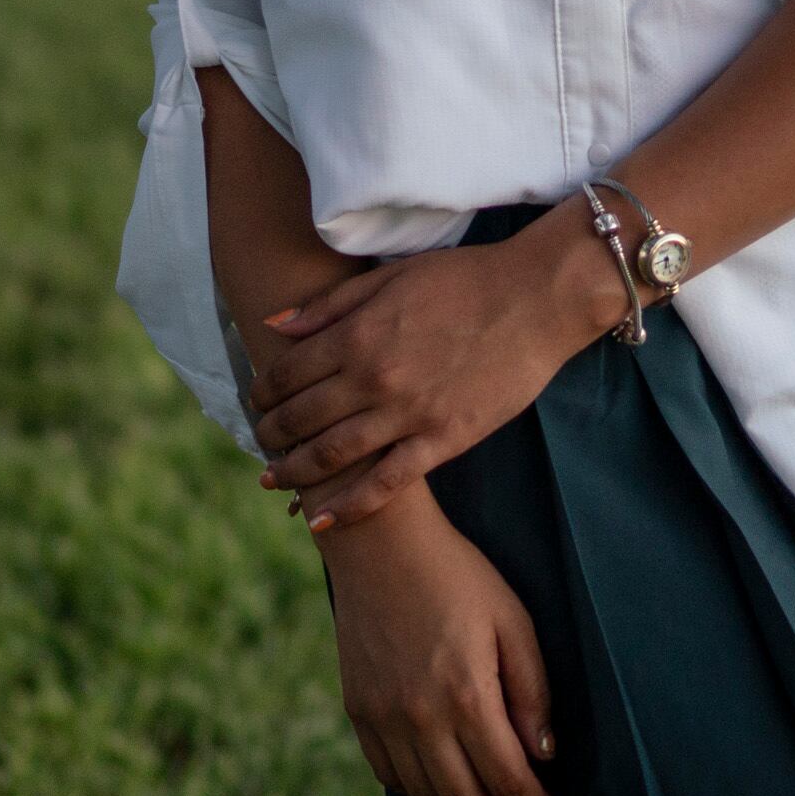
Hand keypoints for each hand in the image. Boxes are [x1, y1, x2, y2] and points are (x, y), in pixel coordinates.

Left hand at [250, 209, 613, 532]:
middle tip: (261, 444)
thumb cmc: (466, 278)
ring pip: (334, 455)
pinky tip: (320, 519)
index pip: (287, 374)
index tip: (257, 402)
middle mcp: (374, 377)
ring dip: (295, 473)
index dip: (262, 393)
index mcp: (358, 334)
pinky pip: (387, 483)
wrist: (537, 298)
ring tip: (274, 481)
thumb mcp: (391, 276)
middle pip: (302, 419)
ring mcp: (409, 413)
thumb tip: (274, 324)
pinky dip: (349, 505)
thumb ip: (330, 304)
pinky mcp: (444, 439)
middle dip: (271, 436)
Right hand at [322, 498, 556, 795]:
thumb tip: (543, 753)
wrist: (381, 544)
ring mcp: (384, 718)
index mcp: (467, 696)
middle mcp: (421, 717)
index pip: (508, 779)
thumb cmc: (458, 576)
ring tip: (484, 792)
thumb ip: (532, 691)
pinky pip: (388, 774)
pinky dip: (418, 787)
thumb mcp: (513, 621)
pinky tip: (439, 773)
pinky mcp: (358, 711)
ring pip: (426, 795)